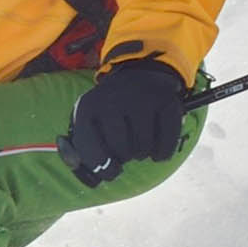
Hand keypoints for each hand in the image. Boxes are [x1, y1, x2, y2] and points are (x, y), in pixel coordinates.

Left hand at [61, 59, 186, 185]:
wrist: (139, 75)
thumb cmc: (110, 112)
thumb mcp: (88, 124)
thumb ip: (80, 151)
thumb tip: (87, 171)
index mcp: (87, 108)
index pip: (89, 148)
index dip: (100, 166)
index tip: (109, 170)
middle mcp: (113, 100)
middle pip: (120, 149)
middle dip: (124, 158)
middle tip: (126, 150)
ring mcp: (141, 98)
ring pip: (143, 147)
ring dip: (142, 155)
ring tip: (139, 146)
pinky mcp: (166, 100)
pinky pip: (167, 141)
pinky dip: (163, 153)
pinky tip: (157, 151)